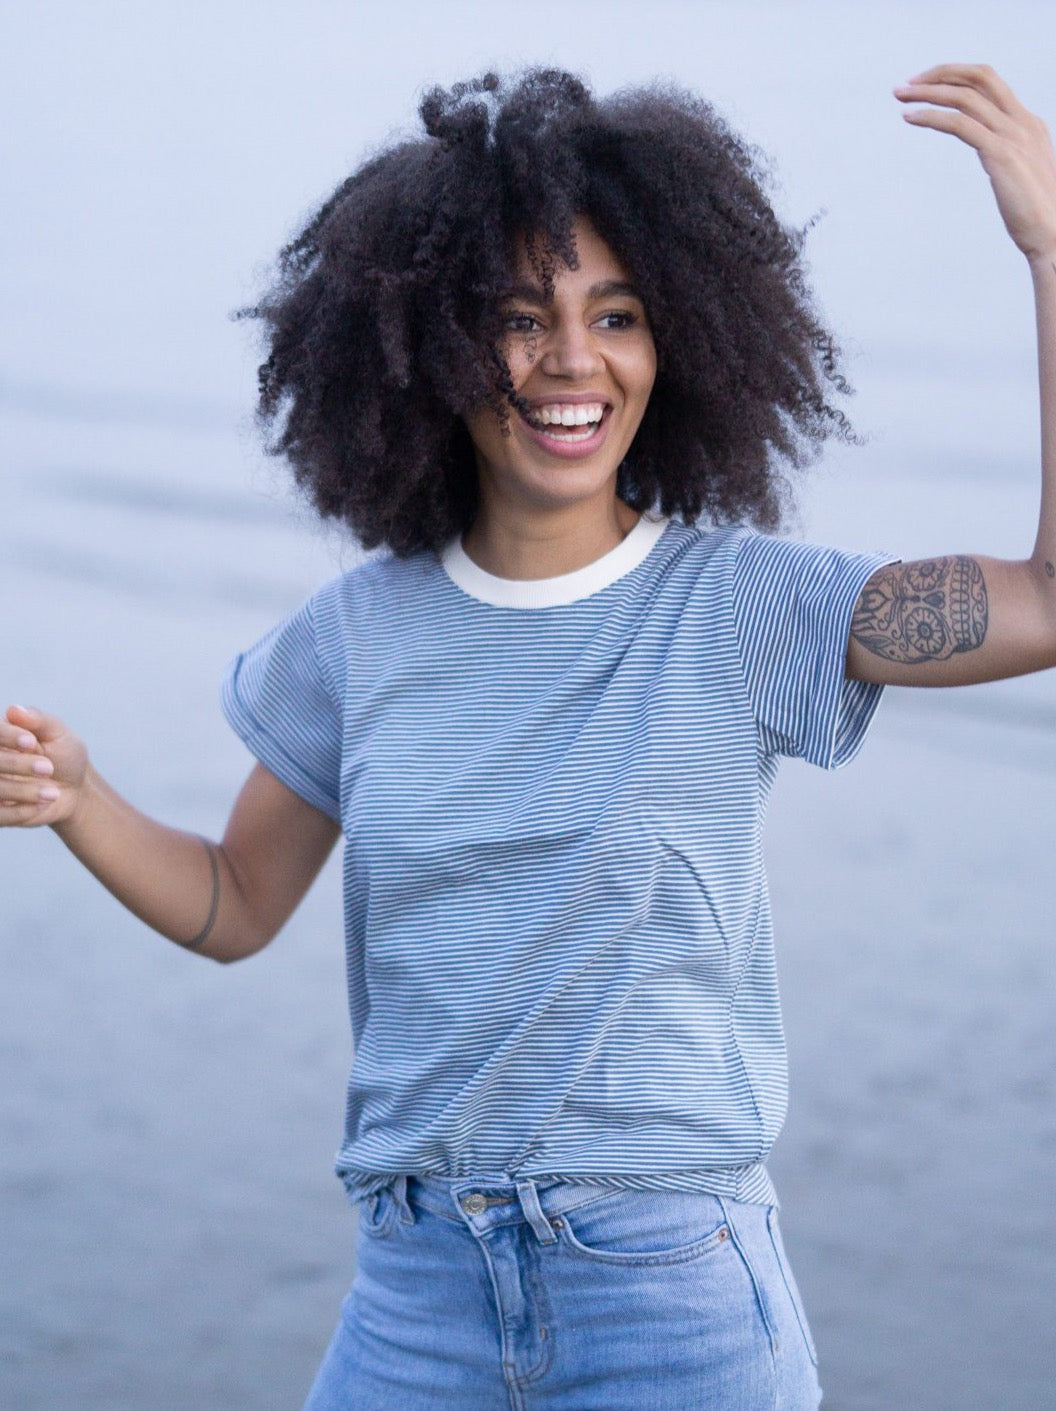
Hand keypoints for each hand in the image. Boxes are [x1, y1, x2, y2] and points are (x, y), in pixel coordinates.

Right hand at [0, 705, 88, 827]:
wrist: (75, 789)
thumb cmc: (64, 755)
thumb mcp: (58, 734)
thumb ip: (38, 720)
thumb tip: (14, 710)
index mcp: (1, 738)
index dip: (7, 736)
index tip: (31, 742)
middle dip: (17, 764)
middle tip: (48, 768)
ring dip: (22, 791)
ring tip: (53, 792)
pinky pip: (0, 816)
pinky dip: (22, 811)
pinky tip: (44, 804)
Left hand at [895, 64, 1055, 264]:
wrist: (1053, 234)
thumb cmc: (1035, 214)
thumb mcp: (1022, 173)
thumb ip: (1008, 156)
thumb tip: (993, 156)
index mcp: (1028, 124)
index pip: (990, 83)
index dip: (956, 77)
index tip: (927, 85)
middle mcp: (1022, 122)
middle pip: (979, 77)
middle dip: (941, 73)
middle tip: (906, 84)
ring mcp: (1013, 136)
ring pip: (965, 96)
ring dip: (927, 92)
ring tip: (899, 95)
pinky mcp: (1000, 155)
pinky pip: (959, 124)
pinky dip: (931, 116)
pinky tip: (910, 117)